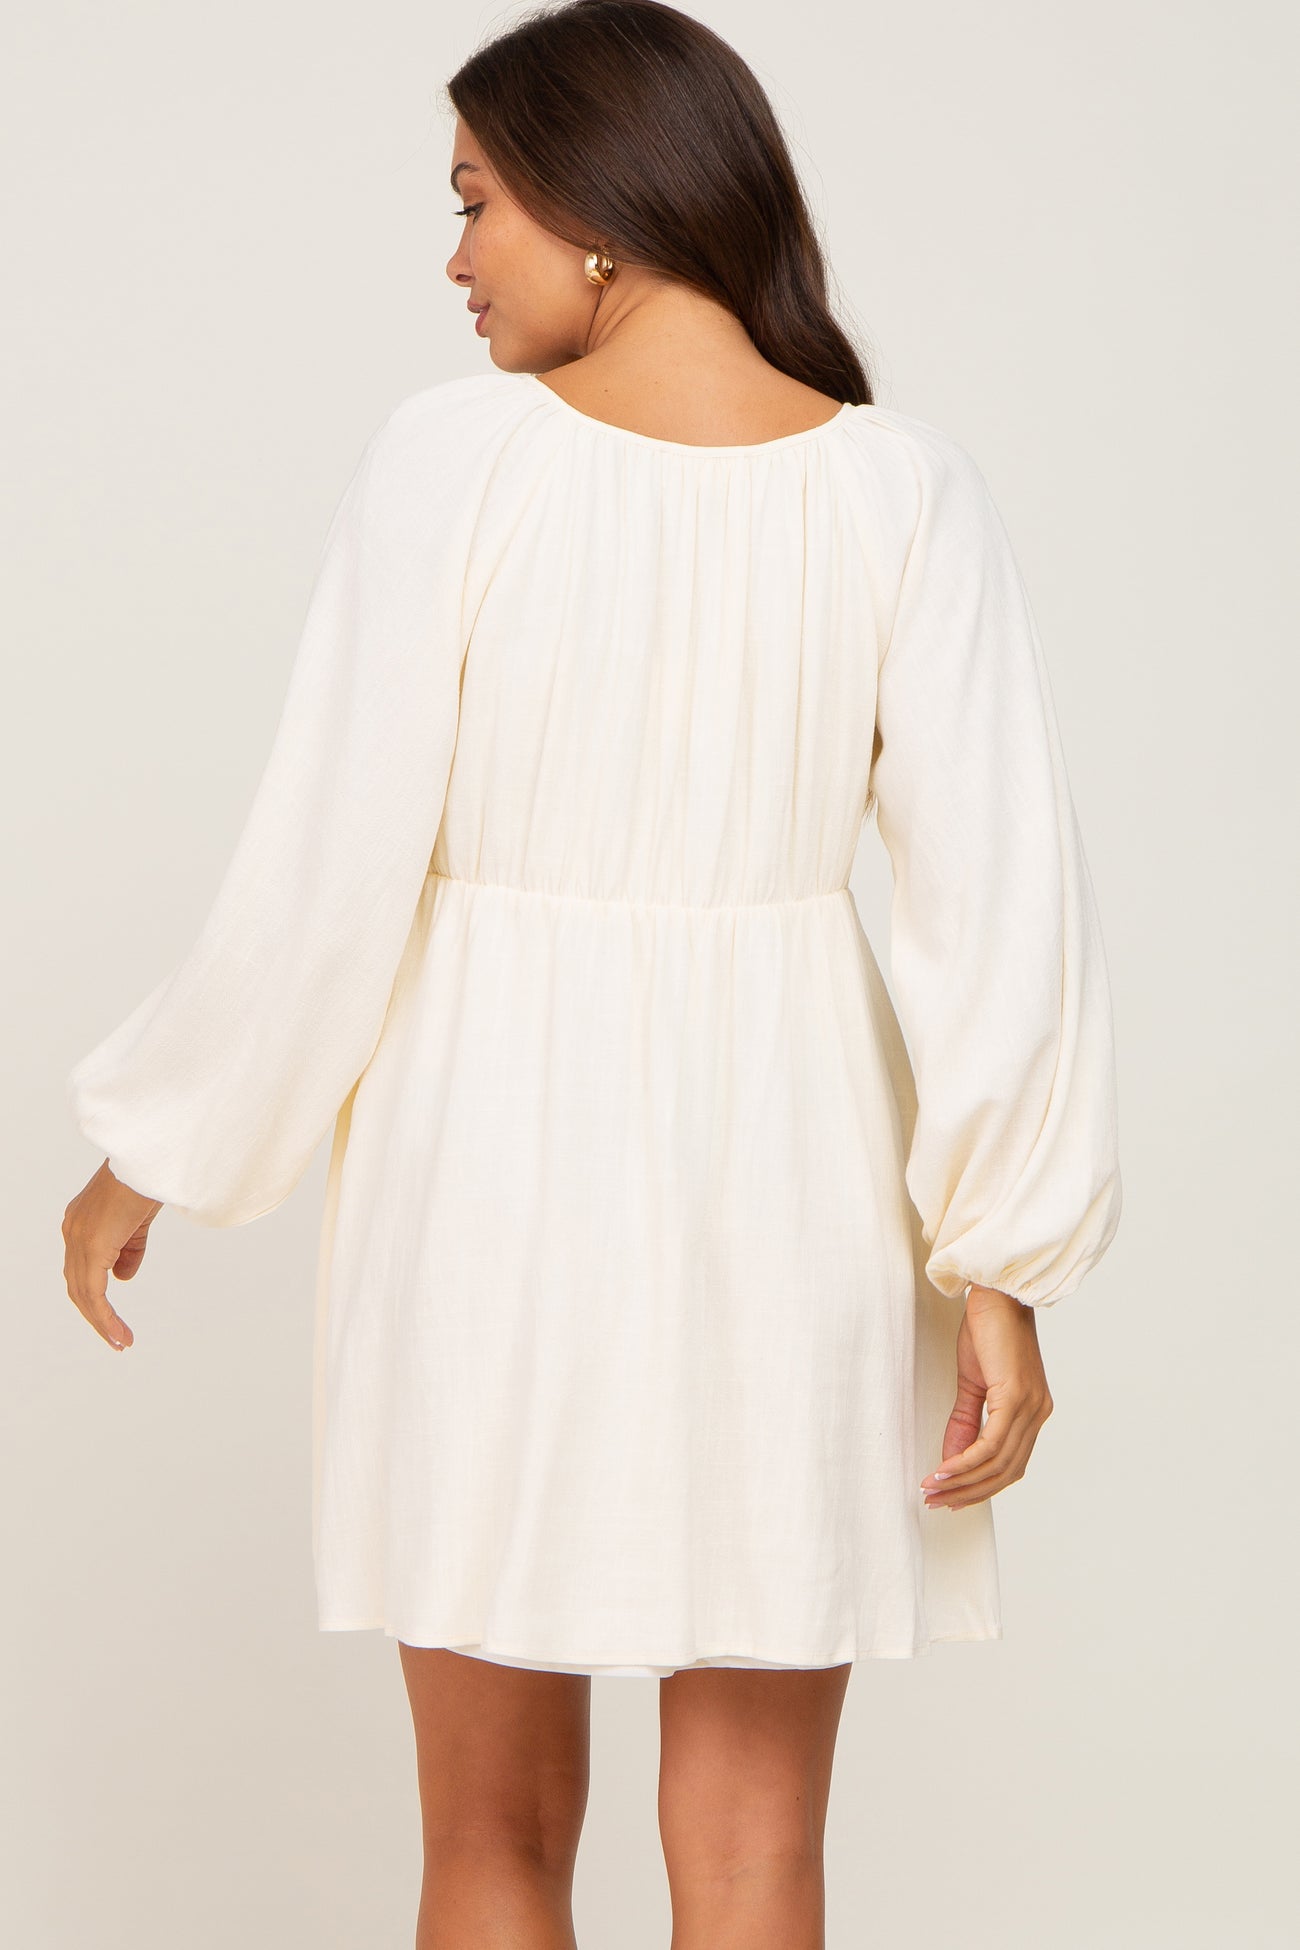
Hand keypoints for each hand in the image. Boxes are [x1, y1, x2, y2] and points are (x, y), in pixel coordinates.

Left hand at [62, 1160, 162, 1349]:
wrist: (150, 1158)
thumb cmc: (148, 1179)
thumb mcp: (138, 1221)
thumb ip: (129, 1250)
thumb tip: (122, 1278)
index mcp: (81, 1223)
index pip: (82, 1269)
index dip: (95, 1297)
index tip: (112, 1319)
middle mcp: (73, 1231)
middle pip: (78, 1286)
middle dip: (96, 1315)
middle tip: (117, 1338)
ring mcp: (79, 1238)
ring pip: (83, 1293)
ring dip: (102, 1322)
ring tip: (121, 1341)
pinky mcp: (92, 1245)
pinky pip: (93, 1291)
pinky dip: (104, 1315)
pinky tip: (118, 1332)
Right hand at [920, 1284, 1052, 1509]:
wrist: (997, 1293)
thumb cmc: (987, 1330)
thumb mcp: (972, 1383)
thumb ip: (964, 1422)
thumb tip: (951, 1459)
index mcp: (1032, 1412)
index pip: (1010, 1465)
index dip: (980, 1487)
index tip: (950, 1498)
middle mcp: (1038, 1414)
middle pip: (1005, 1472)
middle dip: (968, 1492)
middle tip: (935, 1501)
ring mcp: (1031, 1407)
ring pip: (998, 1463)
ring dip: (963, 1482)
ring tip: (932, 1488)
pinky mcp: (1016, 1397)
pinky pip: (991, 1444)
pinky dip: (965, 1461)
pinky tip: (943, 1469)